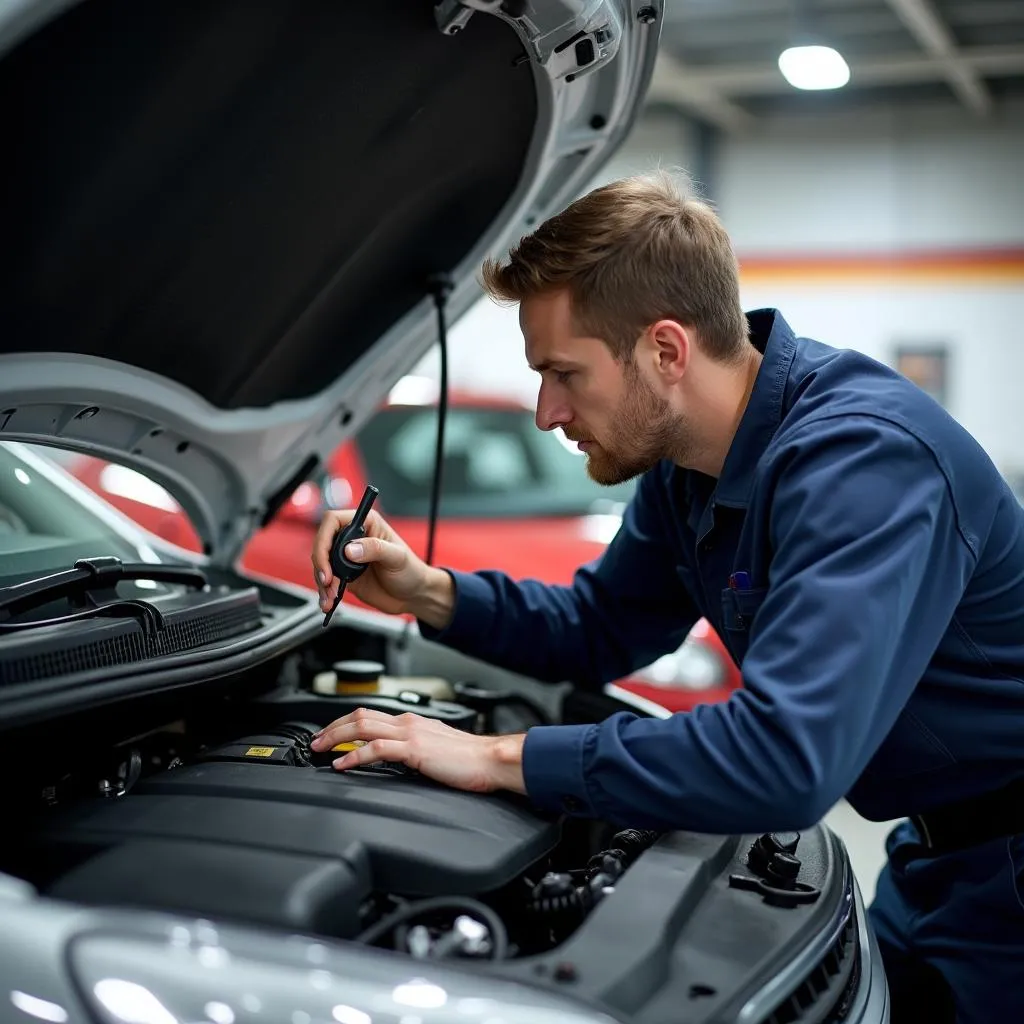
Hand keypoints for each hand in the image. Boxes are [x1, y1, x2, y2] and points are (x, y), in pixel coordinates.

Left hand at [310, 708, 526, 794]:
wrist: (491, 760)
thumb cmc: (470, 760)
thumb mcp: (436, 750)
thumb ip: (414, 750)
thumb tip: (395, 760)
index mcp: (413, 721)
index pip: (371, 715)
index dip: (345, 723)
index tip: (330, 735)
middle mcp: (408, 722)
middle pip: (360, 716)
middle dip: (333, 727)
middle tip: (315, 741)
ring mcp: (410, 734)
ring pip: (362, 727)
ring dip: (336, 737)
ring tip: (320, 749)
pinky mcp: (414, 749)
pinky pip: (375, 749)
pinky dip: (354, 756)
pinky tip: (342, 765)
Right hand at [312, 508, 432, 617]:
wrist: (413, 595)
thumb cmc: (411, 570)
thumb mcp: (397, 557)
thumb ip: (375, 549)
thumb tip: (350, 549)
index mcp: (366, 524)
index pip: (333, 521)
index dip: (324, 538)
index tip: (327, 560)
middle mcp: (353, 538)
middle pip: (322, 543)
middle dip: (321, 564)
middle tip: (328, 581)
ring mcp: (347, 558)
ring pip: (322, 564)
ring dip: (321, 582)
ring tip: (330, 597)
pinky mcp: (344, 575)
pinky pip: (326, 581)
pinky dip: (324, 592)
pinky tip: (328, 602)